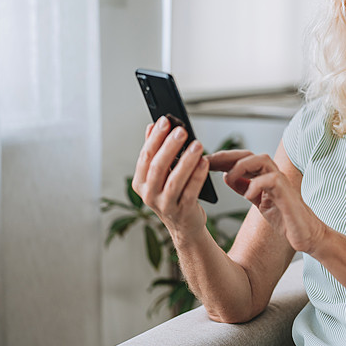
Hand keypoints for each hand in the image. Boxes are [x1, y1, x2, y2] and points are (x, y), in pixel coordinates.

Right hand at [131, 116, 209, 240]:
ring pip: (174, 180)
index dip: (155, 138)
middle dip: (169, 146)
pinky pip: (191, 192)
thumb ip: (156, 151)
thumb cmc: (173, 194)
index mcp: (141, 183)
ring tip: (197, 144)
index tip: (164, 120)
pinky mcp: (183, 212)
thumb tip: (153, 125)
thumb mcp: (160, 174)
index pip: (145, 157)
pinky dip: (198, 176)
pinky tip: (204, 162)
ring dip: (186, 160)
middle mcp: (149, 195)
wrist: (185, 225)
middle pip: (158, 167)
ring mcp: (165, 205)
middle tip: (181, 130)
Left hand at [207, 150, 326, 253]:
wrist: (306, 234)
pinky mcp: (287, 194)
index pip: (242, 159)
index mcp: (265, 175)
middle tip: (208, 162)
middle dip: (227, 156)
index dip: (223, 159)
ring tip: (229, 177)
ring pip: (261, 160)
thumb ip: (246, 187)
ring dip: (241, 166)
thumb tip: (227, 176)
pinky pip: (271, 180)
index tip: (204, 161)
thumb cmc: (285, 217)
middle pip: (249, 154)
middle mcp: (273, 174)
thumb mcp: (259, 201)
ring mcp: (282, 182)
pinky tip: (247, 194)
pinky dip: (256, 184)